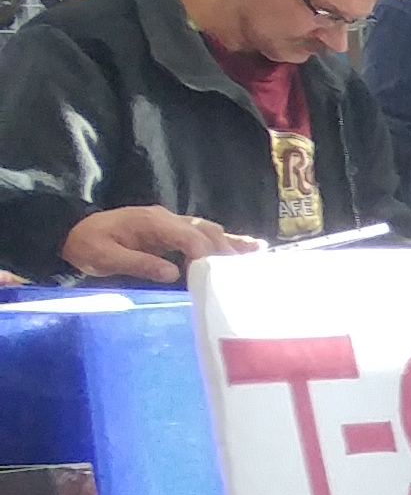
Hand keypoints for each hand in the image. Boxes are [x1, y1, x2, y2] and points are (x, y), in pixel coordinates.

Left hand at [65, 206, 245, 279]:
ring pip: (210, 230)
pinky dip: (229, 240)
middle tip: (242, 276)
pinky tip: (252, 247)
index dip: (206, 254)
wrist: (73, 233)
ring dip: (231, 246)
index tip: (218, 275)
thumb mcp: (105, 257)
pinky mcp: (173, 230)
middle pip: (205, 231)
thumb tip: (173, 273)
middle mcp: (166, 218)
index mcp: (151, 222)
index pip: (188, 236)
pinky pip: (205, 232)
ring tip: (254, 263)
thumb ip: (139, 263)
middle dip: (226, 252)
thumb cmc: (88, 246)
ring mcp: (171, 222)